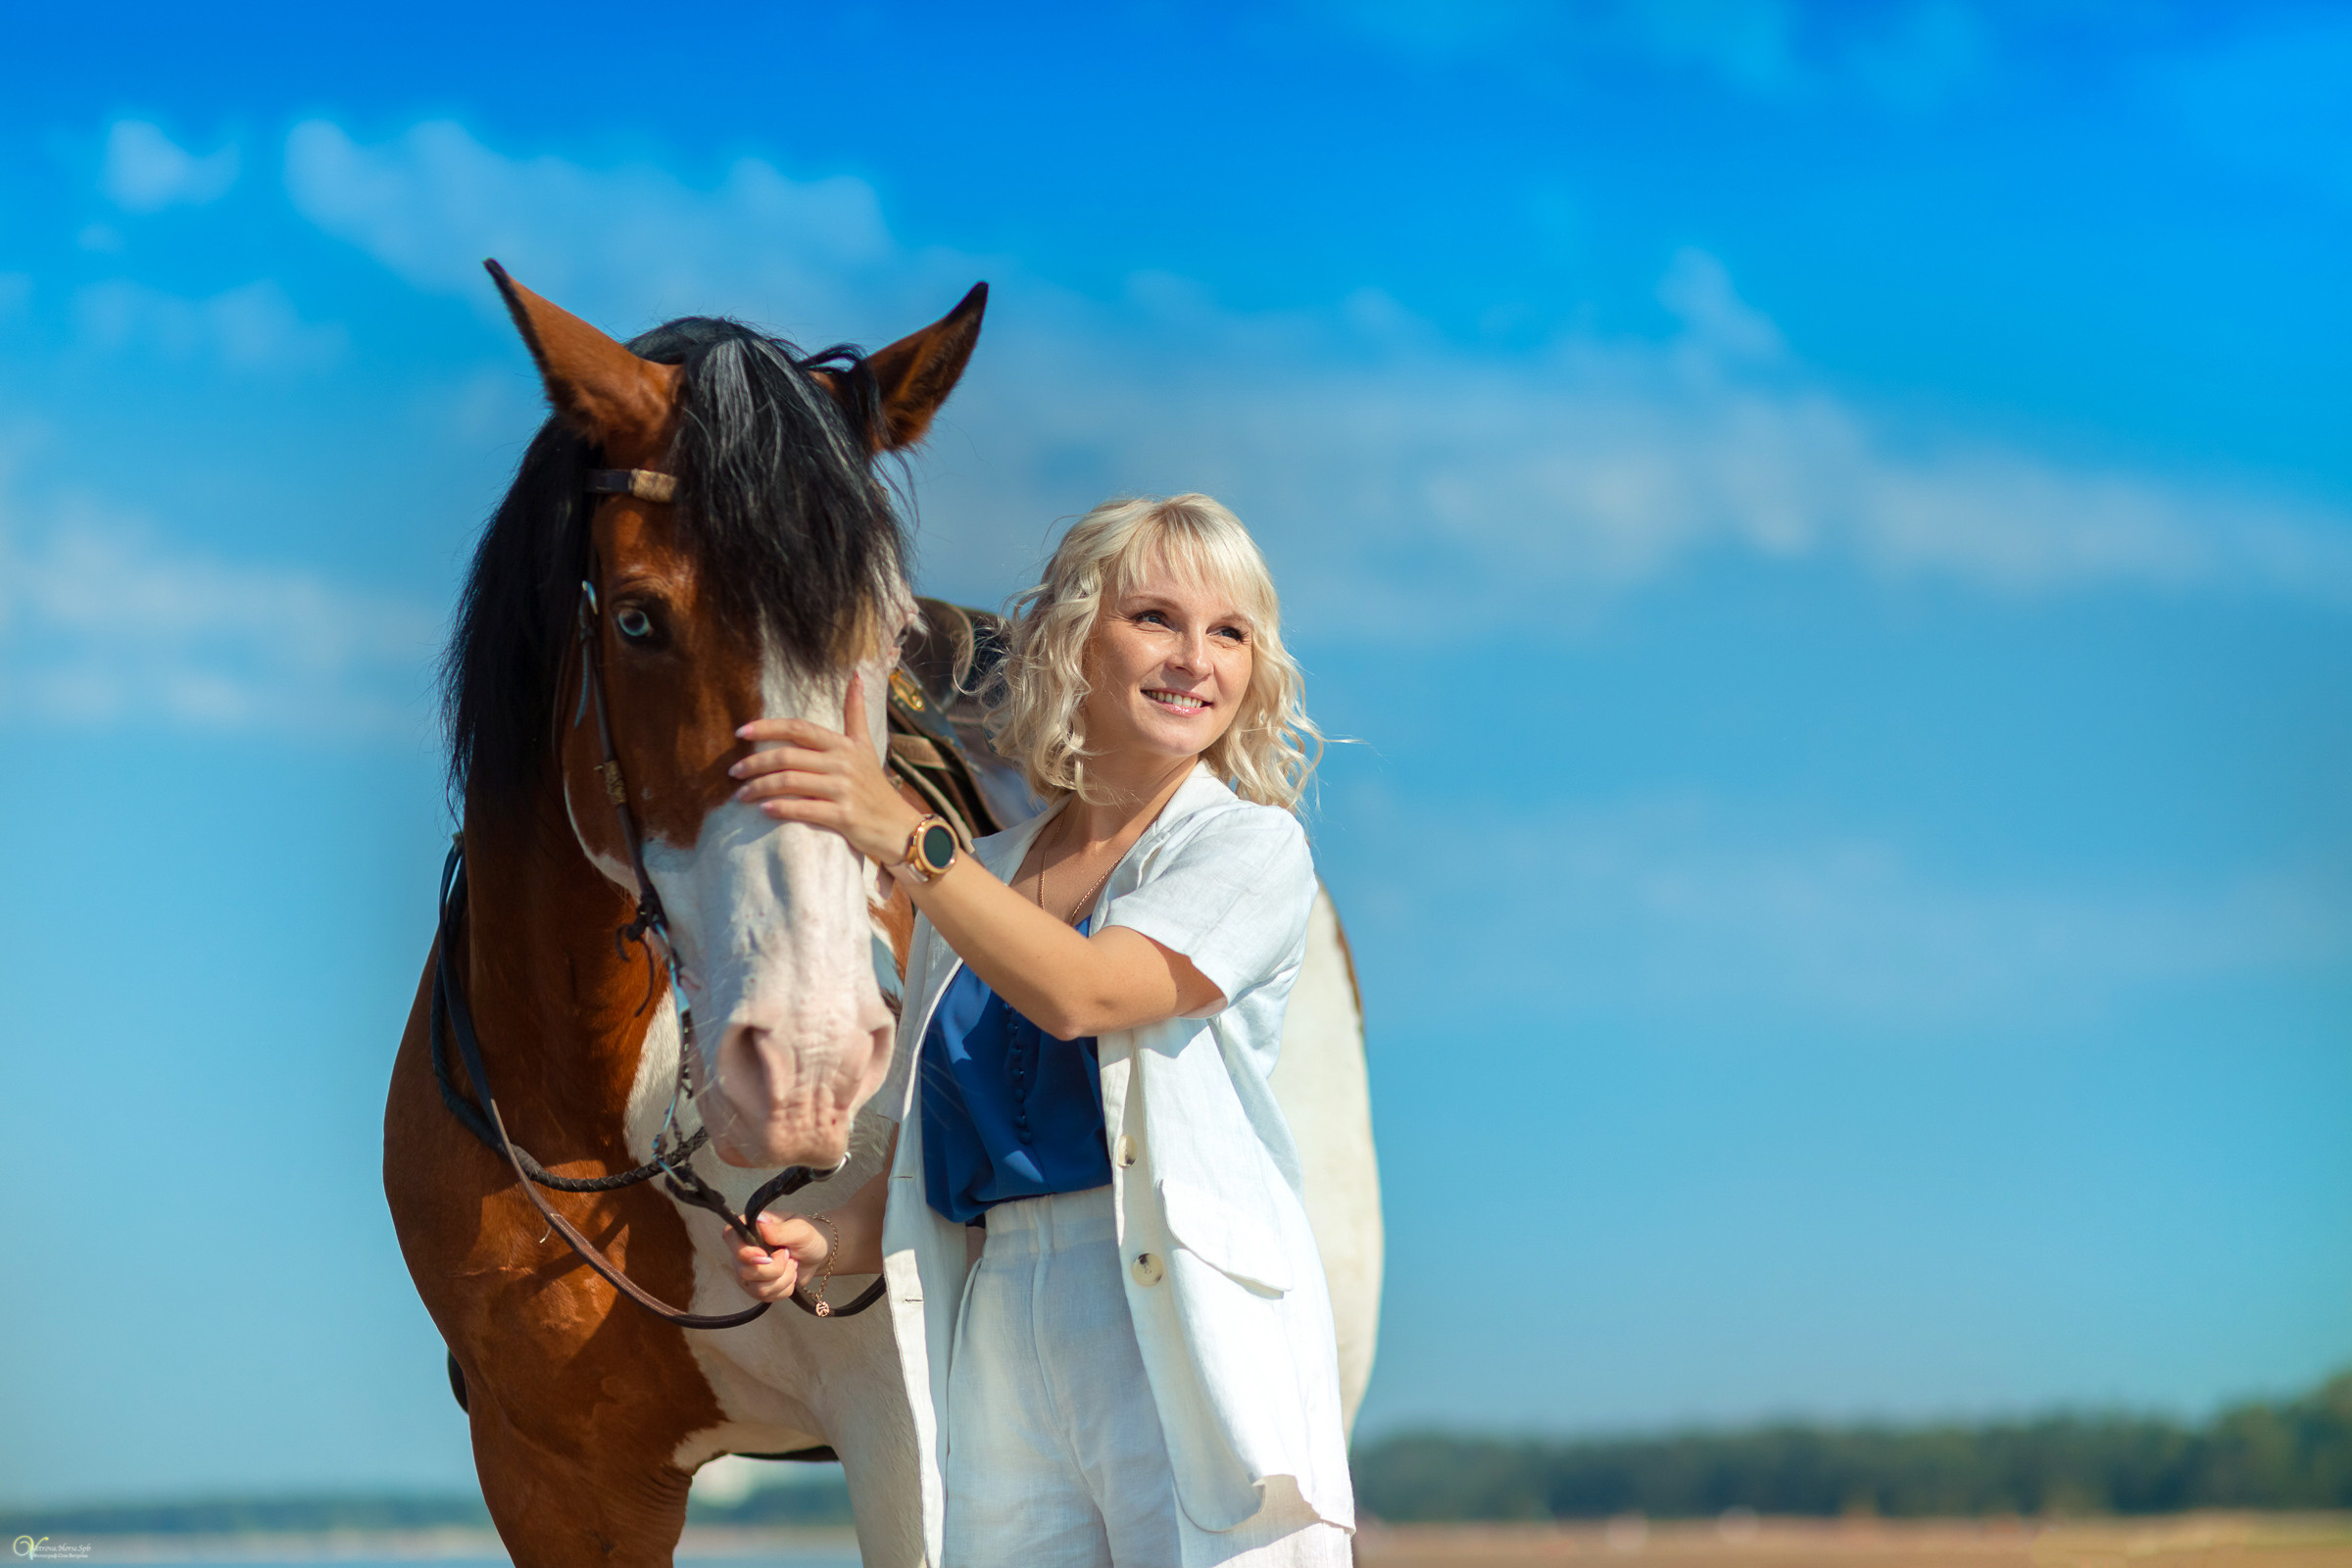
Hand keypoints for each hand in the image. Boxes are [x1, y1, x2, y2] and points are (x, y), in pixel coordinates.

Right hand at [731, 1211, 831, 1303]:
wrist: (818, 1254)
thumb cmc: (808, 1235)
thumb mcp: (799, 1229)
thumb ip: (779, 1229)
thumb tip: (760, 1221)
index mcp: (750, 1228)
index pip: (729, 1236)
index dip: (743, 1251)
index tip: (765, 1255)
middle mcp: (743, 1250)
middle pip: (744, 1270)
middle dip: (774, 1269)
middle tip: (788, 1255)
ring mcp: (748, 1271)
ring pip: (756, 1288)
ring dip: (782, 1279)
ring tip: (792, 1264)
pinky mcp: (756, 1287)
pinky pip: (765, 1297)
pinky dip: (784, 1288)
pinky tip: (790, 1275)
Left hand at [732, 672, 922, 866]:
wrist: (898, 825)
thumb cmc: (874, 785)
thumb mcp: (866, 745)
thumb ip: (855, 712)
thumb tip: (855, 674)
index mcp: (843, 745)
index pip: (799, 729)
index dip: (767, 727)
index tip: (741, 732)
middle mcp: (842, 764)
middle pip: (788, 757)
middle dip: (755, 763)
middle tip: (734, 772)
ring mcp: (843, 790)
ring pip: (790, 783)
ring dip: (760, 788)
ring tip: (741, 794)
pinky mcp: (844, 816)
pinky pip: (804, 810)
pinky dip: (780, 809)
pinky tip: (764, 809)